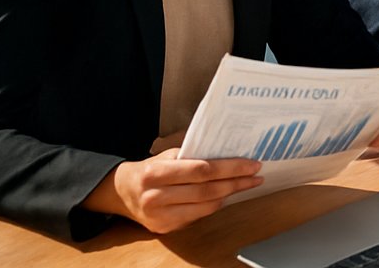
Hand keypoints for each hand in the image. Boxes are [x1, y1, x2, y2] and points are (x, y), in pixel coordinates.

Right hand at [82, 150, 261, 232]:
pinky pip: (197, 216)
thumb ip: (193, 154)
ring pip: (205, 206)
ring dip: (229, 194)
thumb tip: (229, 151)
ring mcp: (159, 216)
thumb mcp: (166, 155)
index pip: (202, 170)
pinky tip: (225, 195)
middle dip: (236, 182)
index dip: (230, 167)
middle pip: (206, 190)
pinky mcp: (164, 228)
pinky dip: (214, 205)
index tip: (252, 164)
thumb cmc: (151, 168)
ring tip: (246, 184)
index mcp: (155, 173)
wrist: (123, 192)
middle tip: (256, 175)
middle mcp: (155, 197)